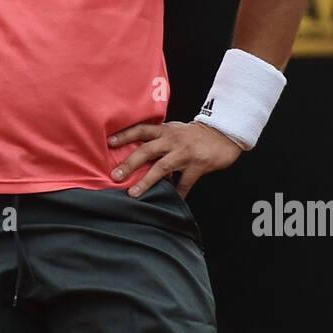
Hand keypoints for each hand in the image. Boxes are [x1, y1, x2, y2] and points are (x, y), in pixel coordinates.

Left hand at [108, 120, 241, 198]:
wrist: (223, 133)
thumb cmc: (194, 135)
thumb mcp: (175, 130)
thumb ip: (158, 139)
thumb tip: (136, 152)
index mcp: (165, 130)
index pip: (141, 130)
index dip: (124, 135)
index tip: (109, 143)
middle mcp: (172, 140)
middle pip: (146, 150)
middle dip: (129, 163)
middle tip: (114, 175)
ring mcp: (185, 153)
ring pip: (162, 167)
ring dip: (146, 181)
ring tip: (134, 193)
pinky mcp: (198, 165)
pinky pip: (185, 183)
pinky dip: (178, 194)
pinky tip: (171, 202)